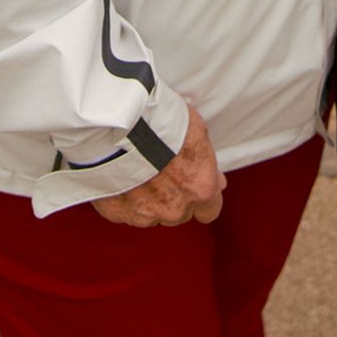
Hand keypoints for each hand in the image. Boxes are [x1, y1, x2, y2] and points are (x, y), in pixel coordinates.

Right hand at [92, 105, 225, 227]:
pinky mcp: (117, 213)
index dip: (202, 197)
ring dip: (148, 198)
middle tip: (161, 169)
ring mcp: (145, 214)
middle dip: (174, 196)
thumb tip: (218, 183)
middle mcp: (174, 209)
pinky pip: (126, 210)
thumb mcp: (196, 131)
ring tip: (138, 168)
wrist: (120, 124)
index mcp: (200, 189)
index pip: (210, 210)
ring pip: (151, 213)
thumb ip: (206, 164)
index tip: (193, 184)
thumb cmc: (161, 121)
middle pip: (179, 212)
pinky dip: (124, 197)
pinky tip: (121, 174)